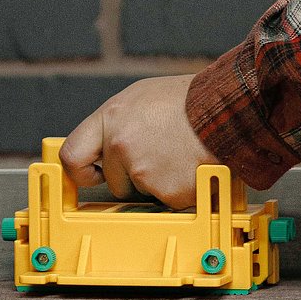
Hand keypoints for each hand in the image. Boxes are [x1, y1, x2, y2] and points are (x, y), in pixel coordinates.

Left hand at [59, 75, 215, 207]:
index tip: (91, 176)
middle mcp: (120, 145)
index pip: (72, 155)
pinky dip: (178, 191)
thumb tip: (103, 148)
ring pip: (141, 193)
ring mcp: (142, 171)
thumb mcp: (141, 98)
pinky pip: (165, 201)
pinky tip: (189, 167)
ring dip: (157, 183)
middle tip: (159, 156)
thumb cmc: (189, 100)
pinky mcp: (166, 192)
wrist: (228, 109)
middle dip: (132, 177)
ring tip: (178, 155)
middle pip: (113, 181)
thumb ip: (116, 124)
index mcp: (111, 118)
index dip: (80, 171)